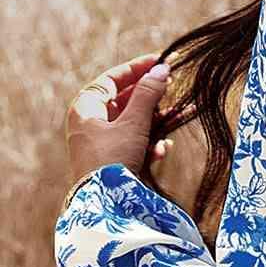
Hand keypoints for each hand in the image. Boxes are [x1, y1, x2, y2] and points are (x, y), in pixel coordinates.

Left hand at [63, 52, 173, 185]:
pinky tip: (162, 150)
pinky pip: (133, 144)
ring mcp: (100, 143)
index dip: (137, 69)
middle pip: (124, 100)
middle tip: (173, 89)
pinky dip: (149, 144)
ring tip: (179, 116)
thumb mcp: (133, 124)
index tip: (160, 61)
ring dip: (156, 122)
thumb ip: (148, 95)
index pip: (112, 78)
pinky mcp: (112, 162)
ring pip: (132, 123)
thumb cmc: (111, 160)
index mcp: (85, 107)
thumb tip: (162, 69)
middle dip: (151, 97)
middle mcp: (90, 123)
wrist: (104, 205)